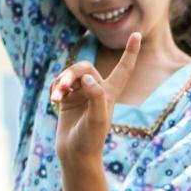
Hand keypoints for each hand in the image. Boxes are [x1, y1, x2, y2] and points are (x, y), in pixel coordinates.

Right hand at [52, 33, 139, 190]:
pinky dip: (55, 88)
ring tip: (55, 97)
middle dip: (71, 74)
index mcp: (110, 94)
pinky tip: (53, 99)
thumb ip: (96, 97)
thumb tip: (88, 78)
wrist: (74, 156)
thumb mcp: (96, 120)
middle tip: (61, 87)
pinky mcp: (67, 99)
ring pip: (70, 75)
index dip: (130, 52)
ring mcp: (81, 94)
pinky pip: (60, 84)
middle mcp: (97, 91)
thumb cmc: (89, 141)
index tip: (137, 34)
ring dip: (60, 82)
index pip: (123, 69)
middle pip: (85, 68)